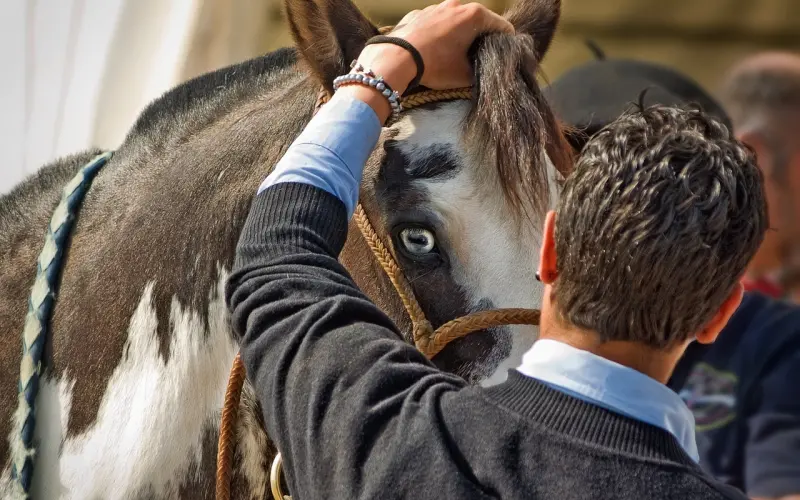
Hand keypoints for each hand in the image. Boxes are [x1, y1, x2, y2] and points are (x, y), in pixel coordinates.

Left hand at [358, 0, 514, 92]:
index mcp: (474, 15)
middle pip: (478, 20)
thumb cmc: (435, 65)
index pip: (502, 27)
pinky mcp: (417, 14)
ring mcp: (435, 7)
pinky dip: (437, 33)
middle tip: (477, 57)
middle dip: (480, 37)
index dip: (506, 43)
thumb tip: (484, 70)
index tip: (502, 56)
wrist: (397, 58)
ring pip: (455, 20)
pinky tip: (431, 49)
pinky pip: (434, 23)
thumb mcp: (464, 75)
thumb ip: (480, 70)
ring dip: (458, 34)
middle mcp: (456, 5)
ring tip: (452, 54)